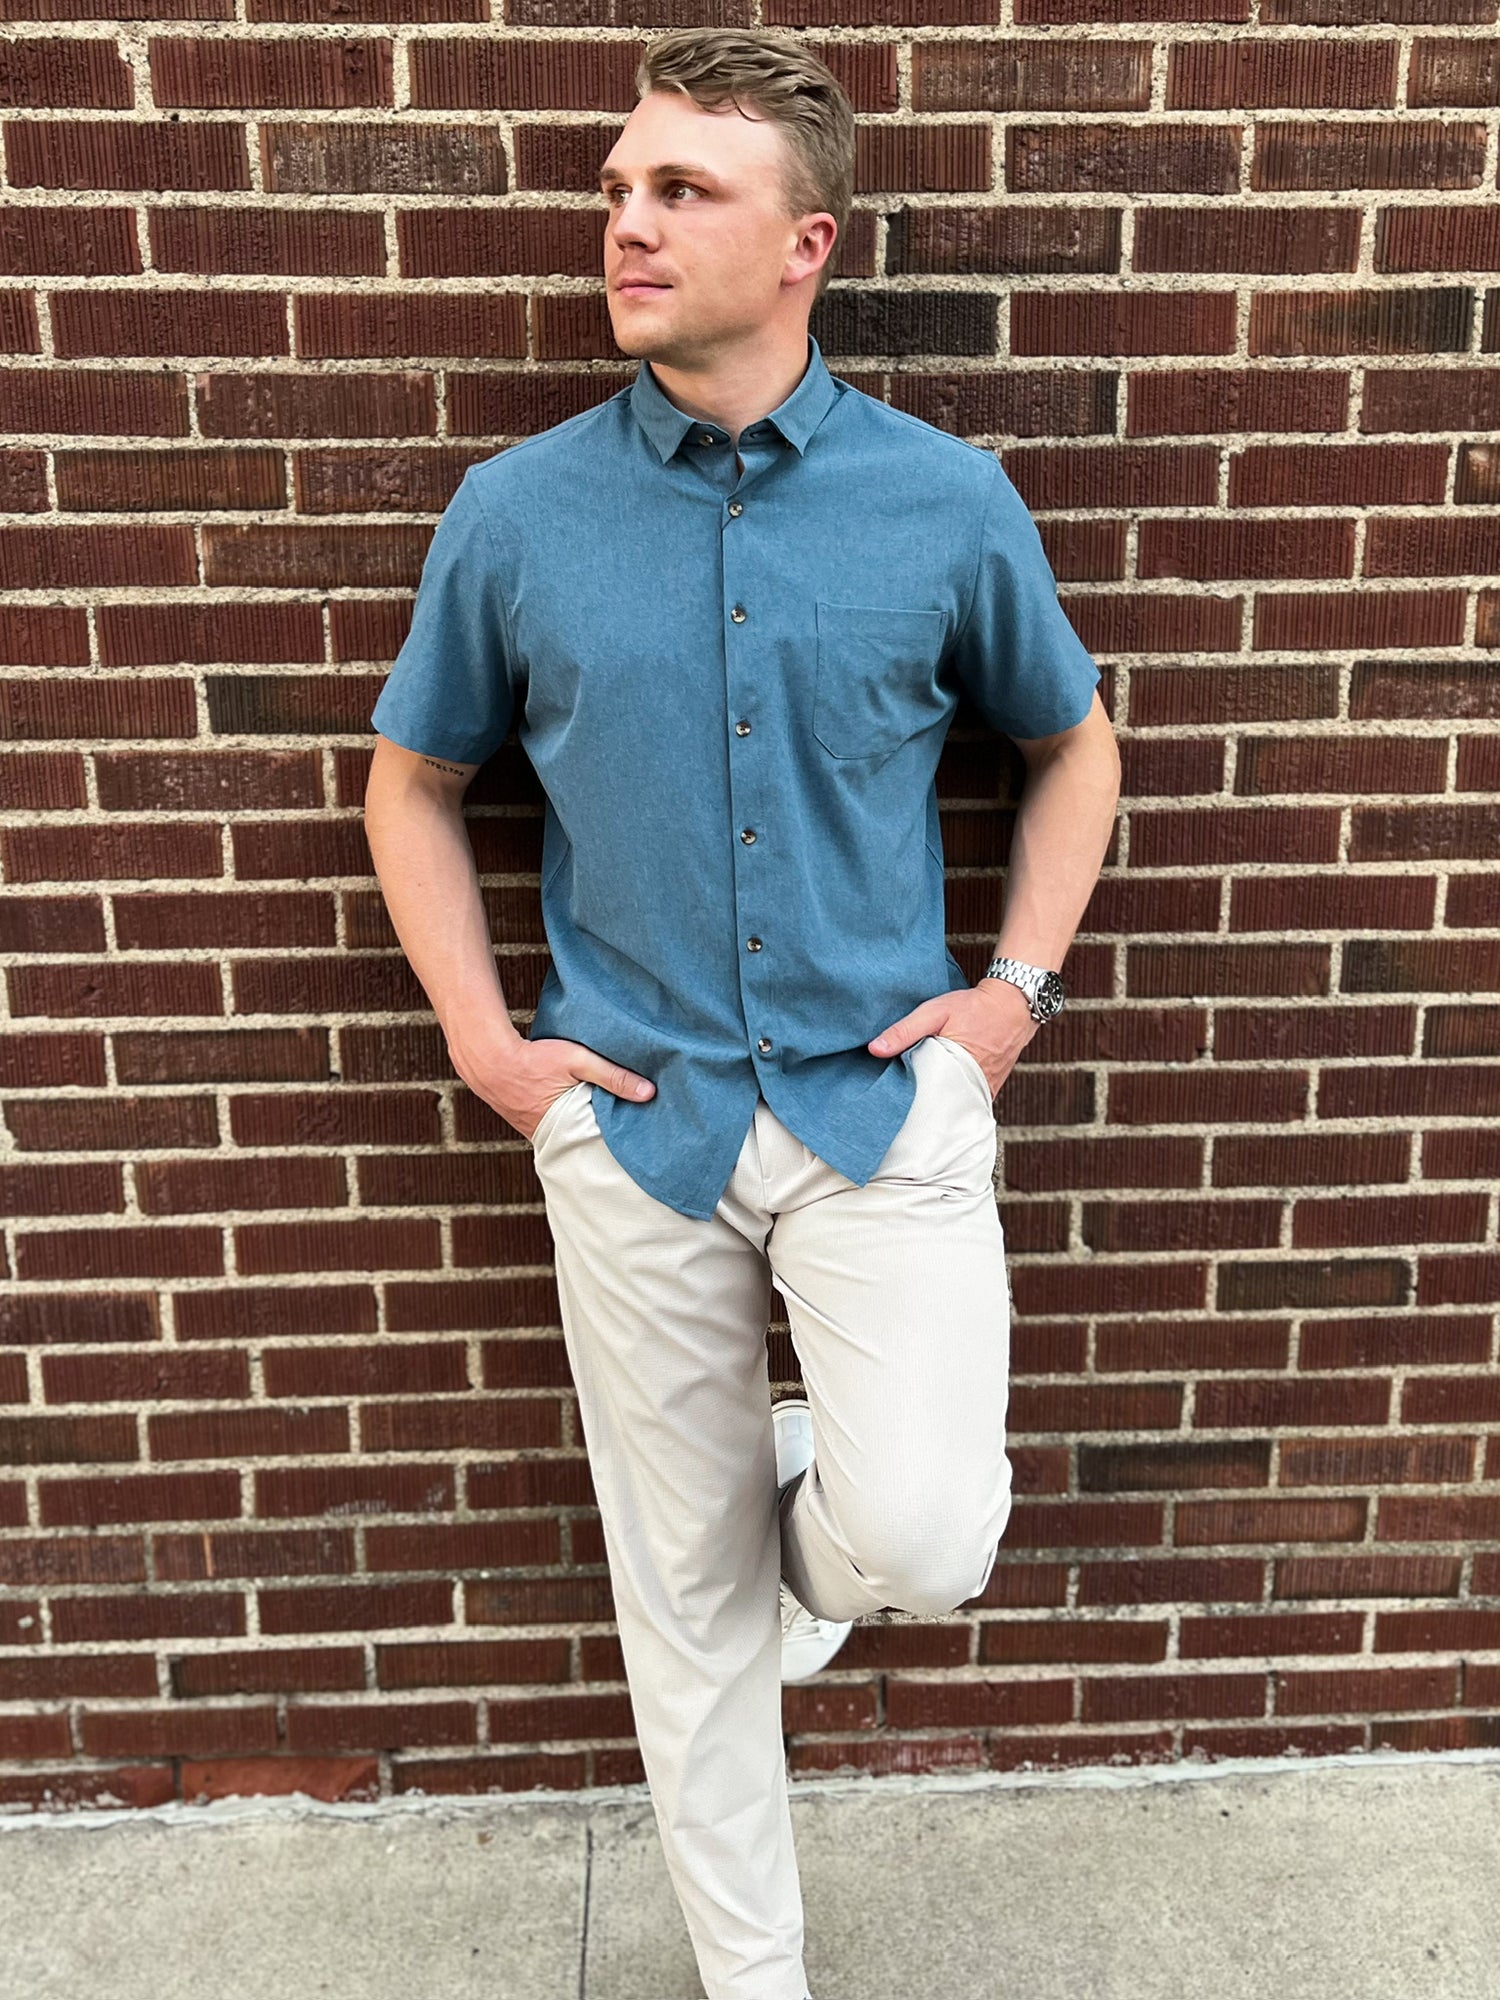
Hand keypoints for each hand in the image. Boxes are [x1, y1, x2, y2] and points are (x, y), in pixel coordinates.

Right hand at [447, 1031, 655, 1141]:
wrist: (488, 1058)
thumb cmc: (533, 1058)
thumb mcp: (577, 1060)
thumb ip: (612, 1075)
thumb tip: (649, 1093)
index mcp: (564, 1129)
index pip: (599, 1146)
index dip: (617, 1145)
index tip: (638, 1146)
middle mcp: (549, 1138)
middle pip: (585, 1145)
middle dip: (604, 1143)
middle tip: (630, 1141)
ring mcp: (537, 1134)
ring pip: (570, 1138)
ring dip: (586, 1133)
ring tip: (610, 1129)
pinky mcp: (530, 1125)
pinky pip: (556, 1132)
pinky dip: (569, 1126)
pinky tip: (581, 1117)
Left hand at [867, 980, 1037, 1097]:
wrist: (1013, 1004)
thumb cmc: (974, 1007)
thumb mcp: (934, 1011)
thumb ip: (905, 1030)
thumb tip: (875, 1049)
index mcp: (956, 1069)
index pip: (924, 1098)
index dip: (907, 1102)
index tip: (891, 1104)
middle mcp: (973, 1085)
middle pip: (940, 1107)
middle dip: (921, 1108)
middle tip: (900, 1109)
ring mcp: (984, 1090)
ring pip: (955, 1106)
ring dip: (938, 1104)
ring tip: (918, 1106)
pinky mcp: (990, 1088)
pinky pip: (969, 1101)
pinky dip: (955, 1101)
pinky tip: (941, 1096)